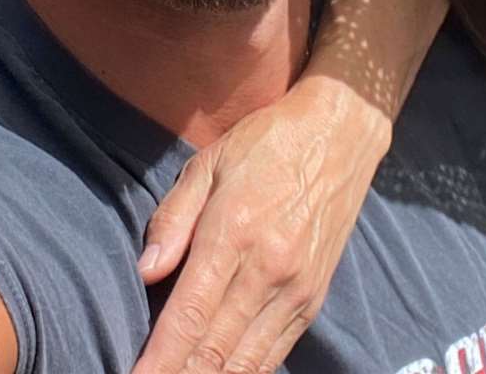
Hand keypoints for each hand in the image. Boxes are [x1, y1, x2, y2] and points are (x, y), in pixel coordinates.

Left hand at [130, 77, 389, 373]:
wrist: (339, 134)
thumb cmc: (265, 143)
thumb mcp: (208, 162)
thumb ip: (174, 218)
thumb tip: (145, 272)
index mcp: (234, 232)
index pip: (190, 315)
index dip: (159, 360)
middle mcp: (269, 270)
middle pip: (216, 351)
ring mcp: (296, 290)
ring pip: (248, 363)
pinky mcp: (313, 300)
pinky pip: (275, 353)